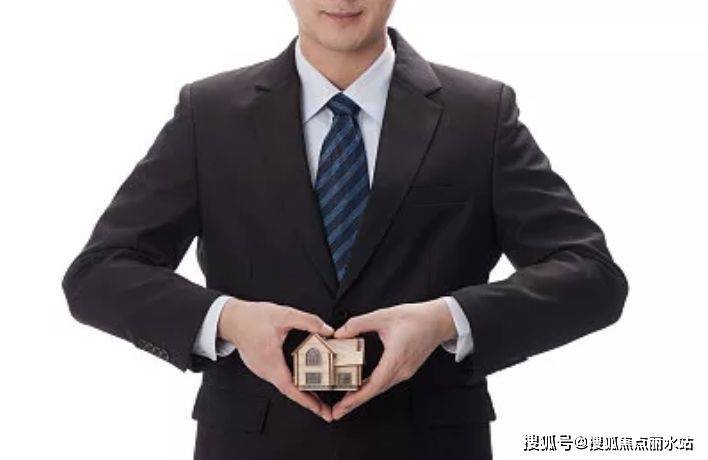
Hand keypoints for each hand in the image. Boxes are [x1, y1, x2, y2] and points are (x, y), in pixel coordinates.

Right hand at [217, 298, 334, 421]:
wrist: (231, 318)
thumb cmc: (252, 317)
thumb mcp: (284, 315)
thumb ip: (308, 321)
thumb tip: (327, 329)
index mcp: (271, 360)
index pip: (290, 387)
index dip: (306, 400)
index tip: (319, 409)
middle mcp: (265, 370)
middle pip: (289, 390)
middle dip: (308, 401)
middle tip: (326, 409)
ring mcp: (262, 370)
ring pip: (284, 385)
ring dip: (300, 393)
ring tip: (318, 398)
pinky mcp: (261, 366)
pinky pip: (279, 379)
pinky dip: (292, 383)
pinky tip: (302, 381)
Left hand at [331, 298, 456, 419]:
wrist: (439, 320)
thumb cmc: (415, 317)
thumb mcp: (383, 315)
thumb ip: (359, 323)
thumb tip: (339, 333)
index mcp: (396, 357)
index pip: (374, 384)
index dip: (357, 397)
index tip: (343, 405)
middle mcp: (401, 369)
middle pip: (375, 391)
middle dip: (355, 402)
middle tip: (337, 412)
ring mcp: (405, 371)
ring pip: (380, 388)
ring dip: (363, 396)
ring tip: (345, 403)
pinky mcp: (406, 369)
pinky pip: (386, 382)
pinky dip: (372, 388)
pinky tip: (361, 388)